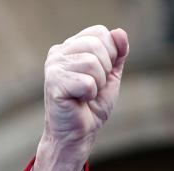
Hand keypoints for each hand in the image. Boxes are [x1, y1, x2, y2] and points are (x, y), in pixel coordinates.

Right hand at [33, 25, 128, 170]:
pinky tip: (79, 101)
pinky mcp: (53, 82)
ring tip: (86, 95)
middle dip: (105, 71)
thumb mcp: (111, 76)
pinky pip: (87, 82)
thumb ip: (117, 54)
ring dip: (98, 84)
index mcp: (71, 47)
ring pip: (93, 63)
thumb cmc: (92, 106)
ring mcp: (53, 66)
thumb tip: (120, 32)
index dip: (111, 54)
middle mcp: (58, 52)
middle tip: (94, 87)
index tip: (103, 74)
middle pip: (97, 45)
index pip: (100, 32)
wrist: (79, 134)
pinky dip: (90, 95)